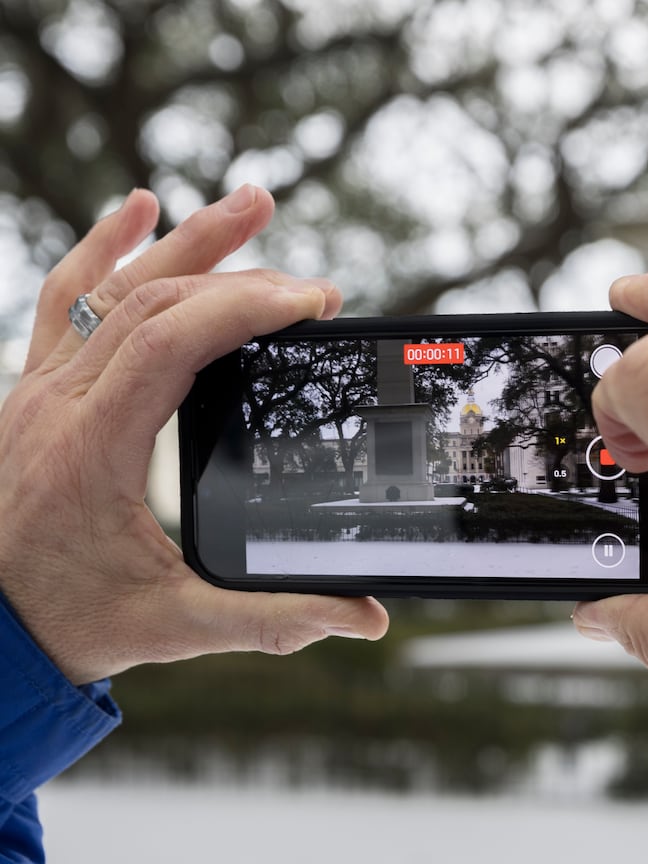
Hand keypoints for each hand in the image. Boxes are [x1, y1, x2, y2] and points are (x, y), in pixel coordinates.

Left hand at [0, 186, 387, 685]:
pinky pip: (65, 301)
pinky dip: (103, 249)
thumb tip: (366, 617)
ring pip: (109, 287)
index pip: (169, 344)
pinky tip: (139, 209)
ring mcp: (36, 390)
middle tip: (316, 283)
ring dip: (186, 243)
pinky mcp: (34, 390)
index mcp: (90, 449)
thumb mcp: (175, 627)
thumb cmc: (69, 624)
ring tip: (252, 204)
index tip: (311, 303)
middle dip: (238, 272)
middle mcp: (56, 404)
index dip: (244, 308)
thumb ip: (275, 620)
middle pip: (149, 302)